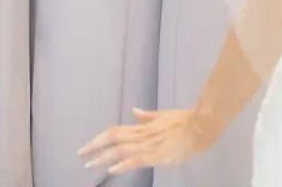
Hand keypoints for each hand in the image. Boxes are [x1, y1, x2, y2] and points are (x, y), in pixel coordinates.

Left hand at [77, 108, 210, 174]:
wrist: (201, 125)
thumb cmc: (184, 120)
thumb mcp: (163, 115)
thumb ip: (147, 116)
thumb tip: (134, 111)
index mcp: (142, 127)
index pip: (115, 131)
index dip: (99, 138)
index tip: (87, 146)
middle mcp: (142, 135)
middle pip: (113, 139)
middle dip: (95, 147)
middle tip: (80, 155)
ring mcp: (149, 144)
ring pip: (121, 149)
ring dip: (104, 157)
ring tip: (90, 165)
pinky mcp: (158, 155)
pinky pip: (136, 159)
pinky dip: (123, 164)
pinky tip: (112, 170)